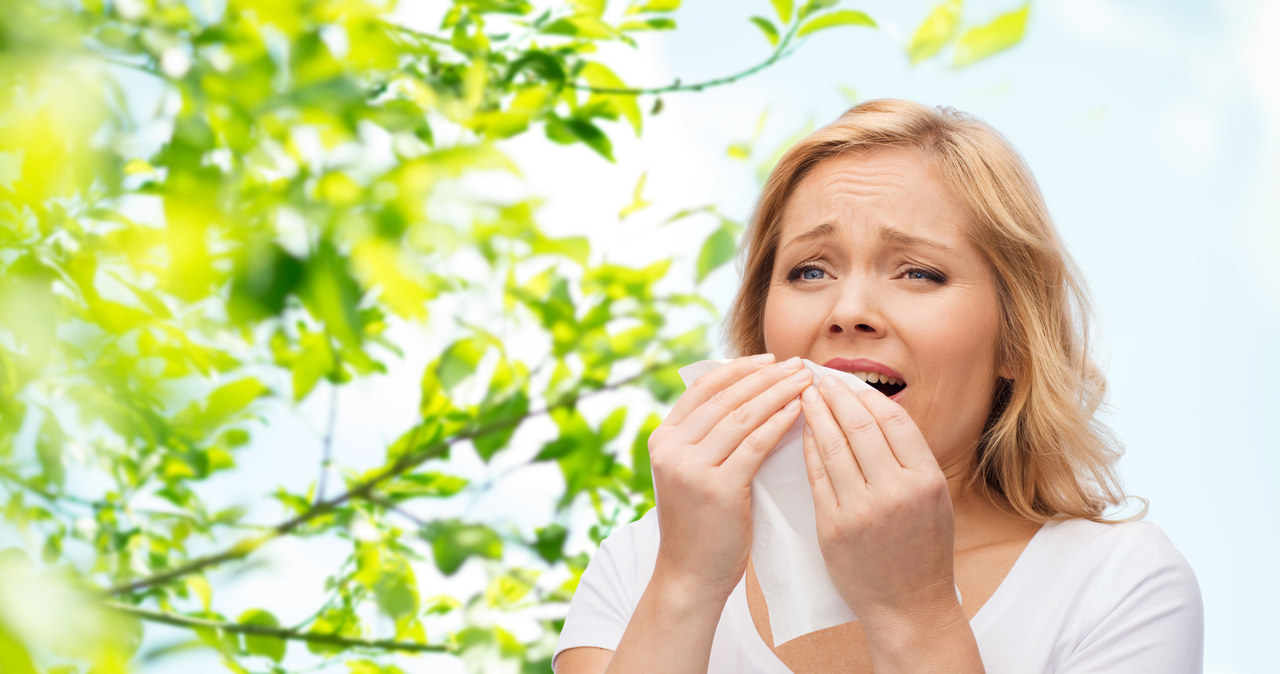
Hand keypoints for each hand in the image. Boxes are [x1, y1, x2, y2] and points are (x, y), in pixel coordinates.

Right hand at [647, 354, 810, 600]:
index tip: (771, 358)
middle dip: (766, 376)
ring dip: (779, 393)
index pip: (703, 387)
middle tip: (798, 364)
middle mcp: (671, 448)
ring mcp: (690, 468)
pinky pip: (755, 444)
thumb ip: (707, 437)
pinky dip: (780, 422)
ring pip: (742, 416)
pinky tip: (800, 411)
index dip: (739, 368)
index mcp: (662, 438)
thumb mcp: (690, 471)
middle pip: (726, 397)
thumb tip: (749, 394)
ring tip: (805, 381)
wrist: (690, 574)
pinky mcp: (716, 488)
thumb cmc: (700, 523)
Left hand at [799, 376, 958, 626]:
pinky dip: (808, 449)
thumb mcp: (933, 498)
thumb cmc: (923, 549)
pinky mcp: (833, 528)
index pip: (894, 421)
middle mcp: (896, 492)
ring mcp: (862, 511)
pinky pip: (816, 477)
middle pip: (860, 427)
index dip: (867, 395)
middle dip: (836, 396)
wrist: (909, 606)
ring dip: (816, 416)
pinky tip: (802, 432)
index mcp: (926, 480)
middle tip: (818, 378)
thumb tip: (875, 410)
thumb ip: (909, 458)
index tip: (849, 381)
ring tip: (803, 395)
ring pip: (833, 448)